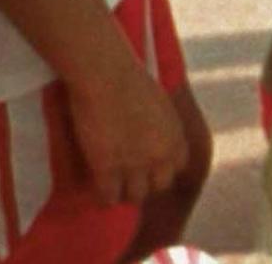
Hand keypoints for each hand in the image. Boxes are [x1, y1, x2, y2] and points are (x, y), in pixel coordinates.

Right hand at [66, 50, 188, 204]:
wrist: (105, 74)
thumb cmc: (128, 77)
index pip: (176, 168)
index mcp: (176, 137)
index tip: (147, 167)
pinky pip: (108, 198)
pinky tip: (95, 188)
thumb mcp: (159, 104)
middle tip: (127, 177)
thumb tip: (152, 139)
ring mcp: (135, 165)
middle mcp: (160, 155)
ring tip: (111, 185)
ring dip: (123, 192)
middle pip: (158, 187)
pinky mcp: (107, 168)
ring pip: (134, 197)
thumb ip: (161, 127)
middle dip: (145, 182)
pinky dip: (102, 196)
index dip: (160, 168)